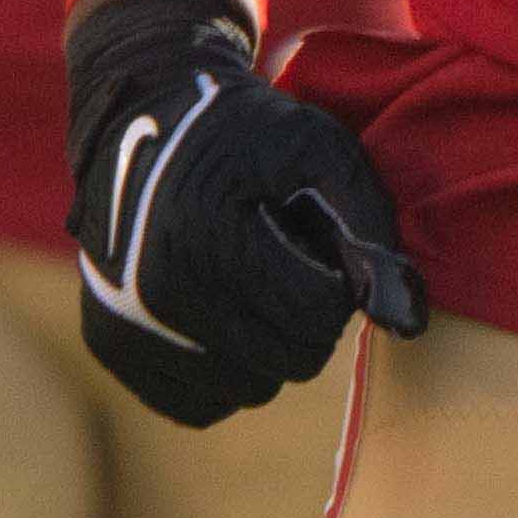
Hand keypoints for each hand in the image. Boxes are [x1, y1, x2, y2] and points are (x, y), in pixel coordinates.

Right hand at [62, 0, 424, 425]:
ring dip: (266, 348)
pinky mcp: (111, 346)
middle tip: (283, 262)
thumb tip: (407, 324)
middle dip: (305, 317)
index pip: (320, 314)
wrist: (136, 113)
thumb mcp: (319, 149)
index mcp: (206, 237)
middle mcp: (155, 291)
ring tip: (246, 282)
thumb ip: (371, 230)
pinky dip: (220, 371)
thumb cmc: (241, 131)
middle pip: (290, 361)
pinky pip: (199, 404)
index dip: (337, 278)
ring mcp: (126, 323)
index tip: (314, 238)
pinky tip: (216, 316)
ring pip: (249, 390)